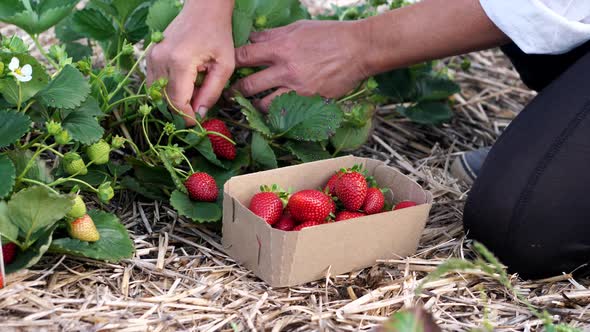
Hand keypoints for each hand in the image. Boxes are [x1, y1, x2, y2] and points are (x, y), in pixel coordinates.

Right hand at [147, 1, 234, 125]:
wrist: (204, 10)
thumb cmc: (218, 35)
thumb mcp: (224, 65)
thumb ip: (212, 92)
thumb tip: (201, 114)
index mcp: (179, 62)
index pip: (177, 102)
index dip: (186, 118)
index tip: (198, 124)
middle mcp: (160, 59)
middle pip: (164, 100)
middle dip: (179, 112)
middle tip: (195, 115)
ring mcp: (152, 57)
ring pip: (156, 93)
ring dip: (171, 102)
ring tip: (191, 101)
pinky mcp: (150, 56)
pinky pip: (153, 82)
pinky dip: (166, 91)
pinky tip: (183, 88)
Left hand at [233, 20, 368, 110]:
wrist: (359, 49)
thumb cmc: (329, 34)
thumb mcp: (298, 27)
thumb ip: (273, 35)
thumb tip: (253, 39)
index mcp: (280, 47)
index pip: (244, 56)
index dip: (232, 63)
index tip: (227, 68)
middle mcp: (285, 69)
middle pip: (248, 85)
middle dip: (236, 90)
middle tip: (231, 93)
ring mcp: (297, 88)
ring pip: (263, 104)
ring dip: (254, 105)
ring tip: (251, 105)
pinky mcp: (309, 101)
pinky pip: (285, 112)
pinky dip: (276, 113)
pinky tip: (273, 111)